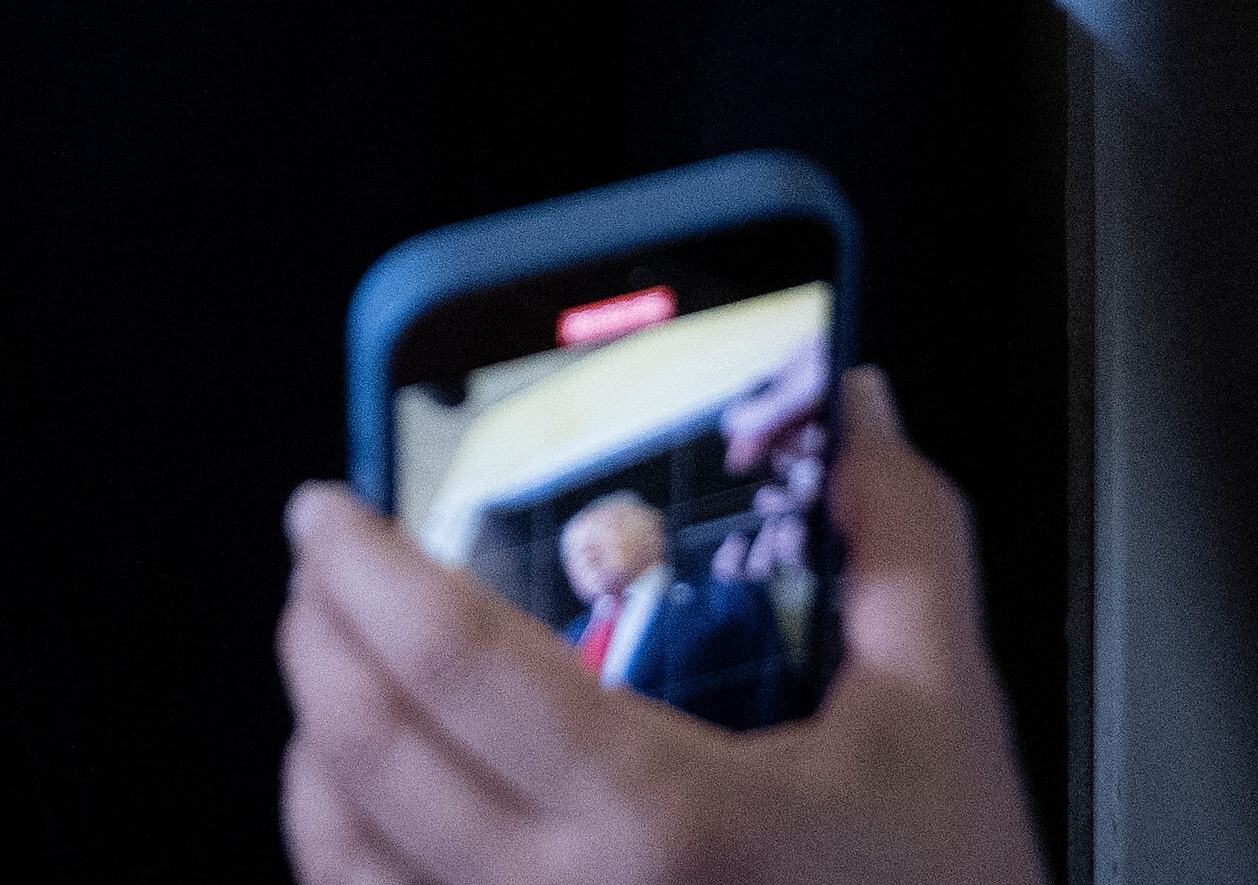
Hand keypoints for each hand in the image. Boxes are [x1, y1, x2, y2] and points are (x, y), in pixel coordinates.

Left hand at [278, 372, 1041, 884]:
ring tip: (329, 671)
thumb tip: (859, 416)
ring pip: (341, 855)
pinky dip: (337, 854)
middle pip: (369, 747)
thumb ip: (905, 549)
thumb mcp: (945, 724)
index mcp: (671, 818)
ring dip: (313, 744)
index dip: (362, 565)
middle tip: (319, 567)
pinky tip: (356, 807)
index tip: (325, 509)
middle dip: (317, 632)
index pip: (455, 658)